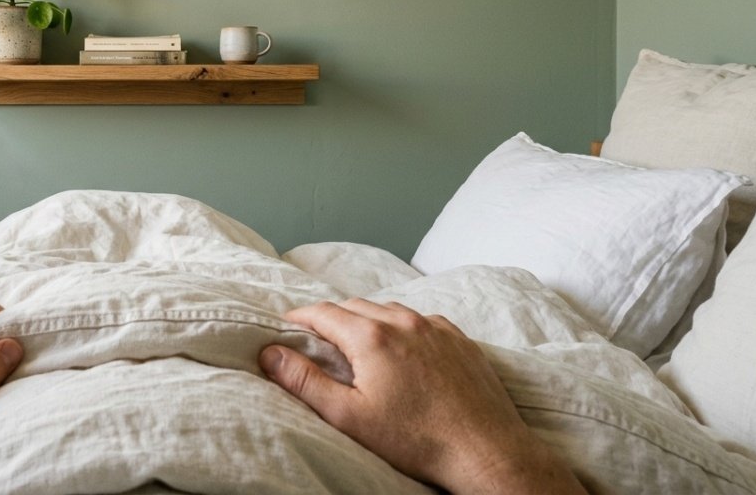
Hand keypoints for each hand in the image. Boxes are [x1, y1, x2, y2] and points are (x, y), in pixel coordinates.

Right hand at [260, 299, 583, 494]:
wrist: (485, 450)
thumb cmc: (415, 439)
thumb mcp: (349, 416)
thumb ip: (305, 381)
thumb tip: (270, 353)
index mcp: (371, 336)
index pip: (322, 312)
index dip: (299, 317)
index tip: (287, 327)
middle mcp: (403, 320)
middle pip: (354, 306)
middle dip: (331, 318)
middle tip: (317, 340)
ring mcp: (435, 326)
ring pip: (388, 310)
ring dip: (366, 320)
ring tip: (356, 344)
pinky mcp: (459, 338)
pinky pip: (420, 320)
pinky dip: (401, 327)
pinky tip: (401, 351)